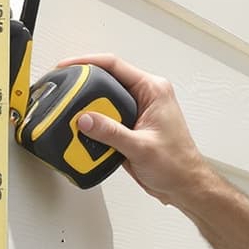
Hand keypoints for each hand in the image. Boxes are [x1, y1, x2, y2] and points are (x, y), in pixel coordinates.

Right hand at [55, 55, 216, 209]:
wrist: (184, 186)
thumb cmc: (178, 165)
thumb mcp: (141, 147)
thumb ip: (111, 133)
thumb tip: (86, 120)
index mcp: (153, 90)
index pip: (115, 65)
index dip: (87, 62)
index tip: (67, 67)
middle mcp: (144, 97)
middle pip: (106, 81)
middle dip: (83, 87)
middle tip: (64, 94)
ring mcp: (135, 112)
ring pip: (103, 101)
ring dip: (87, 108)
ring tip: (69, 114)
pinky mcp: (129, 127)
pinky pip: (105, 119)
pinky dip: (92, 125)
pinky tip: (82, 132)